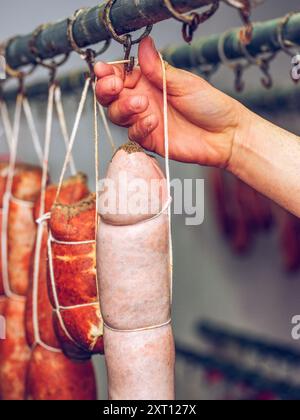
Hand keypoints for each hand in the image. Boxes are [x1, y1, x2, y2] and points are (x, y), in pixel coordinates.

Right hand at [95, 37, 245, 166]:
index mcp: (150, 82)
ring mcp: (145, 120)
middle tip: (114, 87)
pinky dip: (139, 127)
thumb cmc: (209, 105)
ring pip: (117, 115)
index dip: (108, 73)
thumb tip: (144, 43)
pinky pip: (133, 134)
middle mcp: (144, 101)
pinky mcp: (150, 140)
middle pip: (111, 96)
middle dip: (106, 90)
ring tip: (142, 104)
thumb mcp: (184, 82)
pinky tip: (153, 121)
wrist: (225, 135)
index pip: (120, 75)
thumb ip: (158, 69)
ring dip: (123, 108)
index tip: (104, 71)